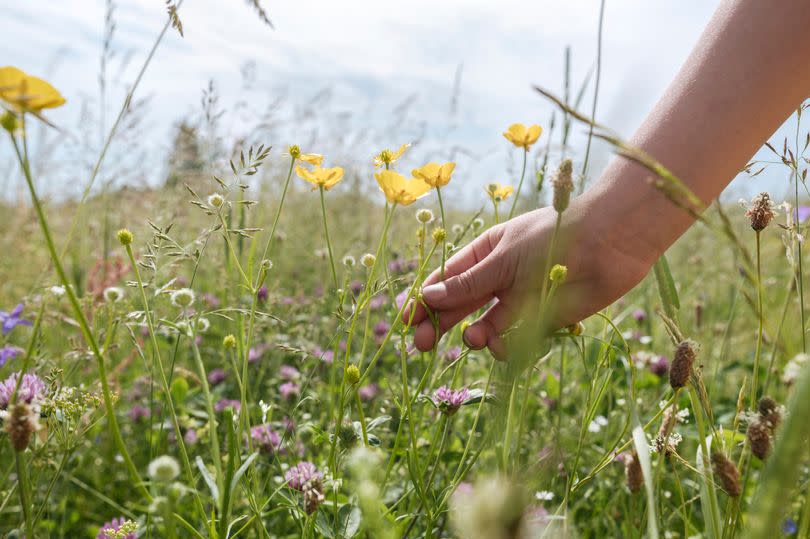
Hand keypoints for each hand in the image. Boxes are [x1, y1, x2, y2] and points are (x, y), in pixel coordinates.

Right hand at [405, 200, 653, 357]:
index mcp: (484, 252)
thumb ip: (468, 284)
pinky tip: (500, 345)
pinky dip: (502, 346)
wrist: (607, 244)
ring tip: (474, 338)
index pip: (446, 279)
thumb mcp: (502, 259)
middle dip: (439, 324)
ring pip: (483, 325)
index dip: (425, 300)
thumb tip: (429, 298)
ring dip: (473, 335)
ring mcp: (517, 299)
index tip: (406, 320)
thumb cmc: (551, 237)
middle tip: (421, 345)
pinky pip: (512, 338)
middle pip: (458, 305)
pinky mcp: (539, 320)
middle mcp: (497, 277)